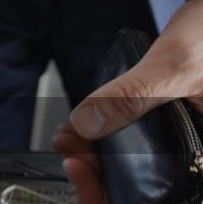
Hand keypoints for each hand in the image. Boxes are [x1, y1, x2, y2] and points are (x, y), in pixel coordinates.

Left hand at [53, 0, 202, 203]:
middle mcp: (198, 158)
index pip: (161, 198)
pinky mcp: (170, 131)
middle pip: (142, 185)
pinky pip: (135, 147)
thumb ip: (134, 94)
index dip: (111, 193)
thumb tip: (88, 122)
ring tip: (69, 137)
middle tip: (68, 147)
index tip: (81, 169)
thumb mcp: (174, 66)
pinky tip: (84, 129)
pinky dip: (107, 140)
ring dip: (99, 157)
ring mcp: (185, 145)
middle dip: (98, 172)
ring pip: (136, 167)